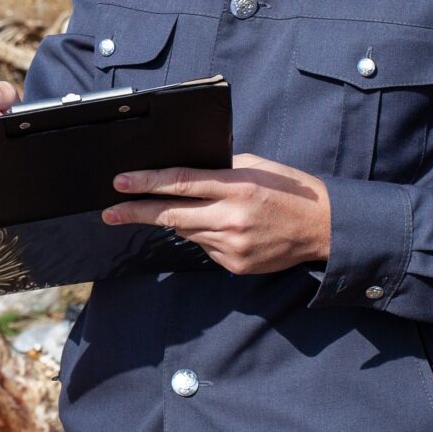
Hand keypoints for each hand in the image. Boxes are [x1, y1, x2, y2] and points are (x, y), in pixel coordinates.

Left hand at [101, 153, 331, 274]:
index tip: (121, 183)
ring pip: (186, 232)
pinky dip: (204, 235)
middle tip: (110, 210)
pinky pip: (205, 247)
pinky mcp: (234, 264)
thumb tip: (186, 168)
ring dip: (176, 221)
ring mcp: (232, 245)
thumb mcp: (257, 167)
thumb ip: (221, 168)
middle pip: (171, 215)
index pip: (180, 182)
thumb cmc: (290, 190)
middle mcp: (231, 217)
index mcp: (236, 186)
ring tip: (175, 211)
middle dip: (136, 212)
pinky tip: (221, 227)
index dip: (146, 183)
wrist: (322, 228)